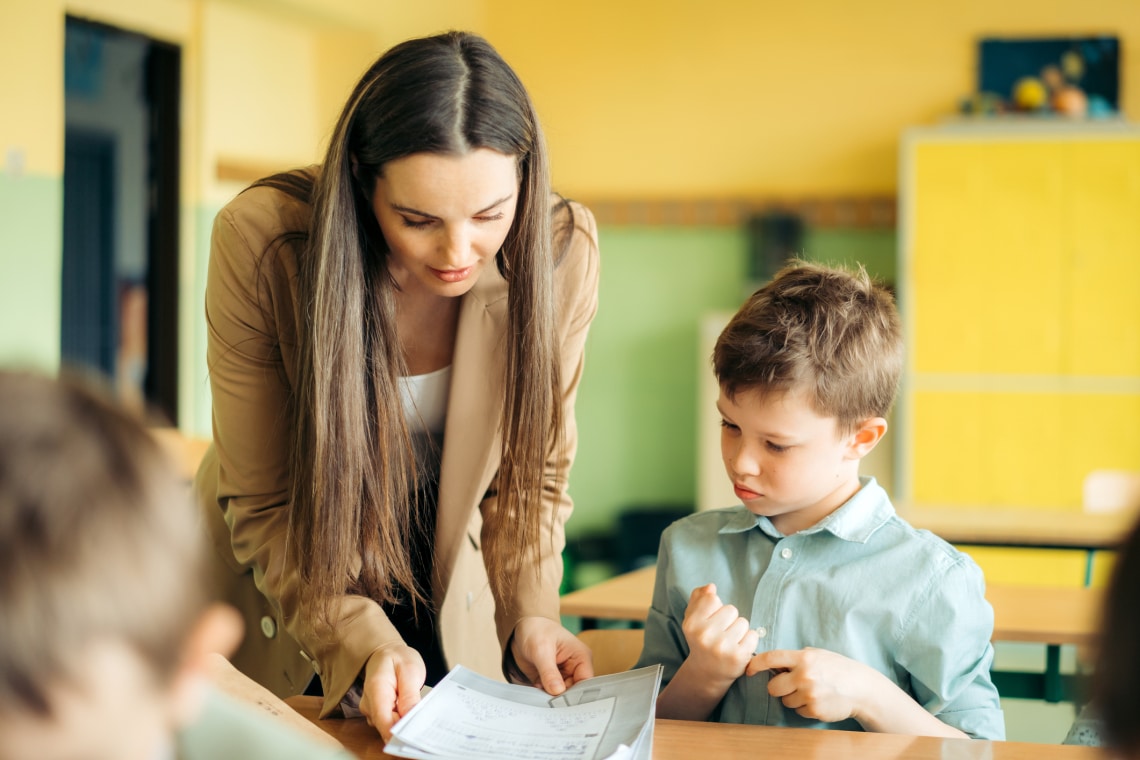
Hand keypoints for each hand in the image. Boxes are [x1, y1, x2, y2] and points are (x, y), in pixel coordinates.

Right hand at [357, 643, 425, 739]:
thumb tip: (410, 719)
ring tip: (420, 714)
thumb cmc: (398, 659)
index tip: (414, 739)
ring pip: (389, 727)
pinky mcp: (377, 714)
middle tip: (425, 726)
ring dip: (404, 724)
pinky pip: (390, 723)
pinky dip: (402, 721)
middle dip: (405, 729)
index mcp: (376, 689)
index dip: (398, 734)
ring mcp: (372, 710)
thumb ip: (409, 695)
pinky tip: (412, 714)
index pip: (384, 721)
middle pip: (387, 727)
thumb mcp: (410, 670)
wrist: (386, 653)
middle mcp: (369, 704)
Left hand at [509, 617, 593, 694]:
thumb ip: (549, 672)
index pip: (586, 682)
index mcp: (581, 657)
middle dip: (561, 698)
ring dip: (550, 697)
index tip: (562, 701)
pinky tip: (535, 690)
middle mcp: (575, 669)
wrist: (522, 627)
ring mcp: (562, 676)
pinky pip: (549, 694)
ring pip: (561, 696)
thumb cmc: (537, 630)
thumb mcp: (541, 649)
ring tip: (540, 692)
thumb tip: (557, 691)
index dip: (576, 694)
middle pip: (574, 692)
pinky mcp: (550, 681)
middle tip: (548, 701)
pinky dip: (542, 695)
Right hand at [681, 583, 758, 686]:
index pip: (712, 599)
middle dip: (729, 620)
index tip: (710, 621)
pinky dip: (749, 641)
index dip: (715, 608)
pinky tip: (738, 649)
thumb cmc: (702, 640)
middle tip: (721, 634)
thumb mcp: (693, 619)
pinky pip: (753, 635)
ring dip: (739, 630)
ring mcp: (722, 646)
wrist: (707, 673)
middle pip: (731, 609)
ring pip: (743, 622)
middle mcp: (705, 635)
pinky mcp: (738, 657)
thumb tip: (711, 587)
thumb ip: (698, 598)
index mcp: (692, 624)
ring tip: (729, 642)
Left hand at [746, 647, 871, 722]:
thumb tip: (770, 663)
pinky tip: (817, 700)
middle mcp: (804, 675)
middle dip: (777, 687)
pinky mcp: (814, 710)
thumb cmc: (837, 668)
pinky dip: (804, 707)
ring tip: (809, 691)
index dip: (755, 664)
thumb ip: (795, 658)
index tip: (749, 670)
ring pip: (785, 701)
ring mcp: (809, 694)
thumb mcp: (817, 655)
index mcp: (803, 658)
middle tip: (789, 685)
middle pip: (772, 687)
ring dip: (792, 698)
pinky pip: (798, 711)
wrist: (861, 688)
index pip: (770, 658)